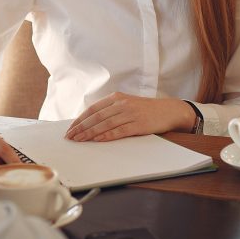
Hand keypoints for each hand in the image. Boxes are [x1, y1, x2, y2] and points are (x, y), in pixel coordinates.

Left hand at [65, 93, 194, 141]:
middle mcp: (122, 104)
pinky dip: (106, 136)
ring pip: (104, 124)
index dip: (80, 119)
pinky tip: (97, 140)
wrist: (169, 110)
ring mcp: (130, 114)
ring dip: (90, 133)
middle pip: (96, 117)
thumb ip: (111, 110)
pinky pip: (118, 131)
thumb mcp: (126, 104)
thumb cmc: (146, 109)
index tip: (70, 128)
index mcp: (116, 98)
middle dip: (81, 128)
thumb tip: (91, 122)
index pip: (93, 109)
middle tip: (70, 137)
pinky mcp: (138, 125)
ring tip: (79, 140)